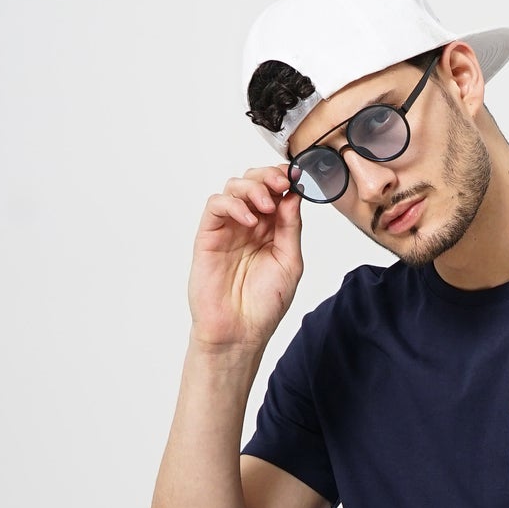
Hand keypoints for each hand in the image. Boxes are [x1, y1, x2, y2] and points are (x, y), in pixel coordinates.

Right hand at [188, 164, 303, 351]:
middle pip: (254, 182)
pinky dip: (232, 205)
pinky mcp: (208, 235)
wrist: (240, 331)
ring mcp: (228, 228)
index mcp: (272, 230)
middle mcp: (250, 225)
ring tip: (266, 206)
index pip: (277, 193)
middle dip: (269, 176)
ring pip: (234, 188)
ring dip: (252, 187)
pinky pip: (216, 206)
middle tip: (282, 183)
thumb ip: (290, 227)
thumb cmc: (264, 303)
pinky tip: (248, 221)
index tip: (299, 177)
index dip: (286, 180)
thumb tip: (294, 195)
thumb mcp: (290, 262)